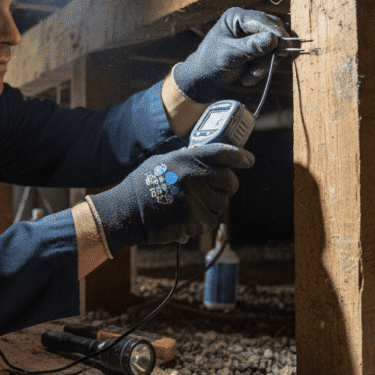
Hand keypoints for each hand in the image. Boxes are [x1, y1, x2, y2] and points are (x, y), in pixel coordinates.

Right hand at [86, 143, 253, 254]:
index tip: (248, 160)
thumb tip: (208, 158)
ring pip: (221, 203)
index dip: (240, 156)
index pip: (224, 153)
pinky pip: (211, 220)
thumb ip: (186, 159)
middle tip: (217, 188)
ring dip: (213, 205)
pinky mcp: (196, 220)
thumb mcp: (162, 162)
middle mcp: (195, 176)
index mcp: (187, 158)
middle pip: (230, 181)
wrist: (127, 212)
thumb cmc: (142, 186)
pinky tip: (187, 217)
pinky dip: (203, 221)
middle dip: (226, 186)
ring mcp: (197, 199)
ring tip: (192, 204)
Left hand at [174, 7, 289, 102]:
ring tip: (247, 78)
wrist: (204, 79)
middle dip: (269, 55)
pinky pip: (271, 57)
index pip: (263, 21)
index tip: (285, 50)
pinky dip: (262, 69)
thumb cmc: (211, 64)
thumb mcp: (230, 56)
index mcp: (236, 17)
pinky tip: (248, 76)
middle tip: (257, 73)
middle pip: (274, 33)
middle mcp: (247, 22)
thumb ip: (251, 47)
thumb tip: (274, 38)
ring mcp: (254, 35)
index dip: (277, 34)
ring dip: (264, 66)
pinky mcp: (258, 48)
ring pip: (275, 48)